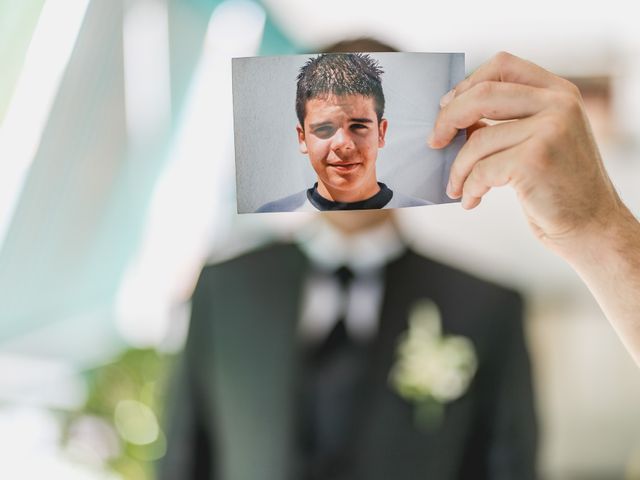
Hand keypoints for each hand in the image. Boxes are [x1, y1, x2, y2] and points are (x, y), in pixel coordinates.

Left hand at [429, 52, 624, 254]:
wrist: (590, 224)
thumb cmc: (557, 185)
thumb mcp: (542, 139)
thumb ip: (509, 120)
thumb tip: (454, 116)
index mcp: (558, 92)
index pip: (502, 65)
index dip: (466, 84)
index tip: (447, 107)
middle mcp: (558, 104)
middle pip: (482, 95)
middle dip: (448, 119)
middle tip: (434, 142)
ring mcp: (549, 130)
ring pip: (477, 140)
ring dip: (458, 168)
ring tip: (456, 186)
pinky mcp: (534, 160)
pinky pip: (481, 170)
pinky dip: (469, 188)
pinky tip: (470, 200)